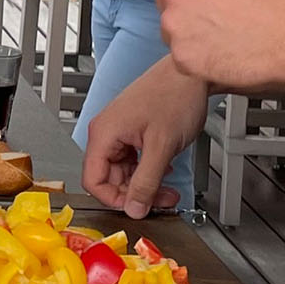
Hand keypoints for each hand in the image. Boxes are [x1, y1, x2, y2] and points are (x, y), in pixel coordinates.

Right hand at [80, 60, 208, 220]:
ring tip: (168, 188)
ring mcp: (119, 132)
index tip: (136, 207)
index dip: (113, 199)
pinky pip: (133, 161)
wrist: (192, 75)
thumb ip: (146, 182)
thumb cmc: (175, 96)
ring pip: (124, 172)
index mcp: (104, 133)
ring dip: (145, 184)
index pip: (93, 180)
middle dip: (136, 193)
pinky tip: (165, 171)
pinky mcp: (132, 132)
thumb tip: (134, 208)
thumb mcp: (161, 147)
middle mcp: (107, 132)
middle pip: (109, 178)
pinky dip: (148, 171)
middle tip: (161, 200)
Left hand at [152, 0, 284, 90]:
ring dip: (194, 37)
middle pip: (167, 5)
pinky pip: (185, 60)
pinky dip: (202, 61)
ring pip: (175, 34)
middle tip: (221, 18)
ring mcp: (175, 28)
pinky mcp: (183, 59)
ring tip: (230, 37)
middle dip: (188, 11)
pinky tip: (229, 54)